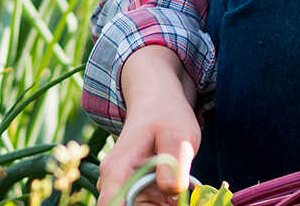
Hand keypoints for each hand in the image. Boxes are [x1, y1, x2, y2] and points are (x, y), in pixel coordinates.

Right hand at [97, 46, 201, 205]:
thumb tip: (173, 191)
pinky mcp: (139, 189)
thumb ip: (174, 165)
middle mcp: (115, 183)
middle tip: (181, 199)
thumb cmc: (167, 115)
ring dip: (166, 205)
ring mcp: (125, 187)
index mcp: (117, 170)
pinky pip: (152, 205)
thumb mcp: (177, 136)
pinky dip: (169, 202)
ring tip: (185, 194)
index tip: (162, 204)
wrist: (160, 103)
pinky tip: (183, 192)